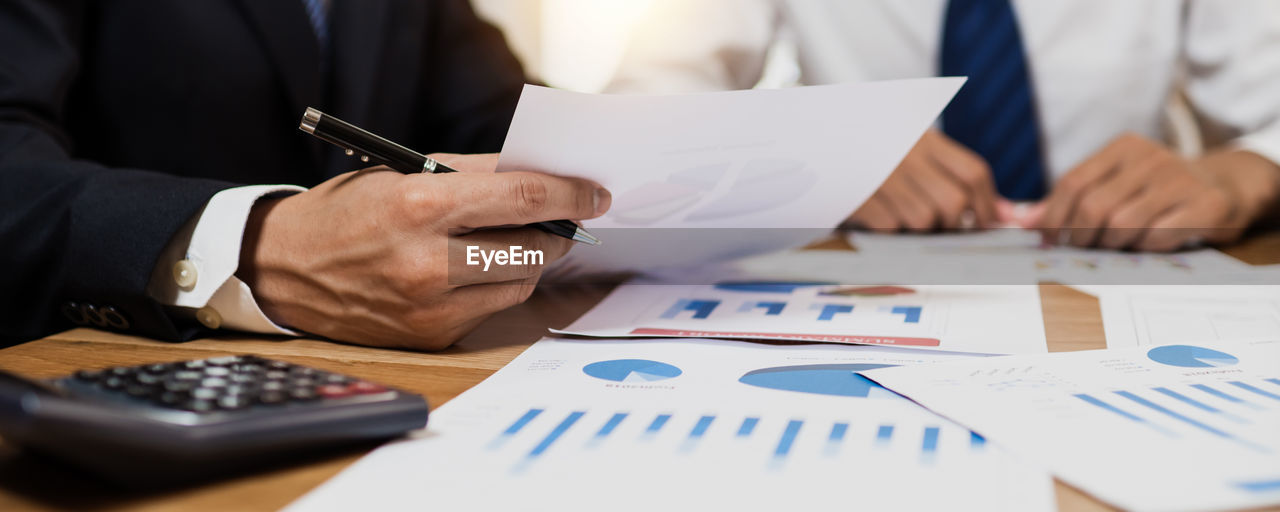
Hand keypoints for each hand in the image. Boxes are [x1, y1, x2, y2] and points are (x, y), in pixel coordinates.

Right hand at [237, 153, 611, 349]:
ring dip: (530, 260)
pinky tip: (476, 269)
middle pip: (532, 248)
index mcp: (421, 208)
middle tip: (562, 218)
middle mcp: (428, 263)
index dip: (569, 195)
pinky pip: (491, 307)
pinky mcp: (432, 335)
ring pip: (520, 282)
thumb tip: (535, 174)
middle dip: (555, 231)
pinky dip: (496, 285)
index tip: (595, 193)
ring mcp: (431, 307)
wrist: (285, 269)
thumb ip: (472, 174)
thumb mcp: (402, 175)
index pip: (521, 199)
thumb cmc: (345, 212)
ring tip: (514, 242)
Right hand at [845, 130, 999, 231]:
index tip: (988, 222)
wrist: (811, 142)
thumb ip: (953, 176)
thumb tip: (1008, 215)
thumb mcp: (909, 149)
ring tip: (905, 222)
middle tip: (945, 230)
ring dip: (920, 231)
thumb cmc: (868, 151)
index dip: (988, 204)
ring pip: (924, 219)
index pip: (973, 172)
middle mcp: (905, 152)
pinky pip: (891, 227)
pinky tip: (878, 220)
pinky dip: (890, 232)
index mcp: (922, 136)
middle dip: (955, 224)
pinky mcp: (858, 194)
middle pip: (954, 201)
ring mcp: (881, 173)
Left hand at [1023, 134, 1258, 251]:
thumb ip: (1071, 199)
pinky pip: (1157, 237)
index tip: (1050, 240)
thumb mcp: (1116, 182)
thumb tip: (1022, 221)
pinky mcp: (1205, 205)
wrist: (1226, 185)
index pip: (1073, 183)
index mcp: (1123, 147)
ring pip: (1122, 225)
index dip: (1054, 217)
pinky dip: (1144, 249)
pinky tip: (1148, 244)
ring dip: (1112, 244)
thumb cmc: (1157, 190)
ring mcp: (1180, 180)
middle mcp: (1152, 158)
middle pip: (1094, 207)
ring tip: (1117, 244)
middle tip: (1083, 248)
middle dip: (1080, 236)